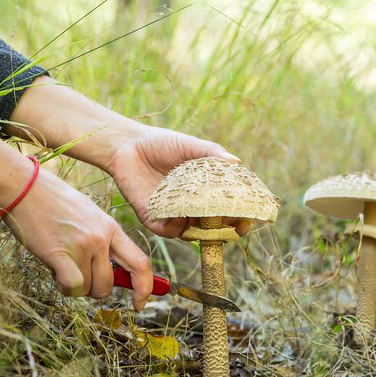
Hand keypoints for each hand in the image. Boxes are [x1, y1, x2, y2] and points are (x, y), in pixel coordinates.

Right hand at [0, 119, 155, 309]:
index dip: (144, 287)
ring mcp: (82, 245)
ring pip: (87, 288)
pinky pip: (73, 286)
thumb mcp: (89, 216)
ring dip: (74, 285)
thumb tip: (111, 275)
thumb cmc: (53, 202)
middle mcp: (101, 238)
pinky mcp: (60, 253)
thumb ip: (102, 242)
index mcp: (111, 228)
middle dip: (94, 289)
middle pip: (109, 284)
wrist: (24, 187)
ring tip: (59, 262)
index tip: (140, 304)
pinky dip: (64, 287)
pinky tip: (55, 273)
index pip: (140, 263)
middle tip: (77, 276)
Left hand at [106, 126, 249, 237]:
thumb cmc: (161, 143)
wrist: (127, 145)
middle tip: (231, 225)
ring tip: (203, 215)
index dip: (240, 218)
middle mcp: (191, 207)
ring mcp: (173, 214)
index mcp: (205, 191)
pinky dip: (176, 227)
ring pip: (192, 233)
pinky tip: (178, 214)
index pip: (228, 211)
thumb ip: (212, 154)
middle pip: (213, 228)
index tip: (247, 220)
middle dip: (224, 230)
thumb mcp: (190, 146)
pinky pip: (168, 231)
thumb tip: (236, 162)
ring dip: (200, 229)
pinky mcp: (153, 218)